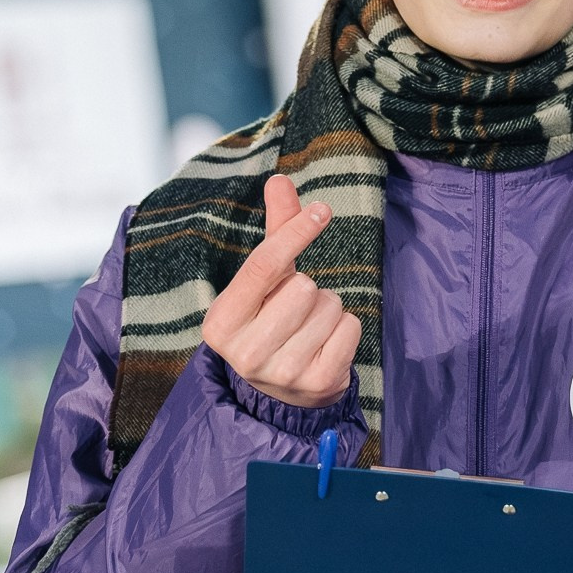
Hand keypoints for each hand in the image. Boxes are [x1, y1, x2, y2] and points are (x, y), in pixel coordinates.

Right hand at [201, 174, 363, 407]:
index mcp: (221, 323)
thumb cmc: (270, 321)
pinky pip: (351, 327)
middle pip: (304, 286)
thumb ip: (275, 232)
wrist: (280, 393)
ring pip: (330, 305)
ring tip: (308, 329)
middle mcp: (245, 352)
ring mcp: (282, 372)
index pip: (263, 266)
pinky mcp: (317, 383)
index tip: (322, 210)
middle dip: (309, 288)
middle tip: (295, 311)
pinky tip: (325, 344)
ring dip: (328, 309)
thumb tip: (279, 179)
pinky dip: (346, 328)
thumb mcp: (264, 282)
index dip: (295, 232)